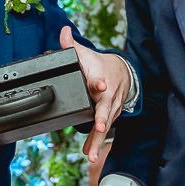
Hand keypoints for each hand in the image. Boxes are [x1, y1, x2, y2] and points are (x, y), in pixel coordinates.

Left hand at [63, 25, 130, 167]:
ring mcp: (110, 108)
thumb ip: (71, 46)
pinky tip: (88, 153)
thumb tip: (62, 32)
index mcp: (100, 78)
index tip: (100, 86)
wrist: (122, 73)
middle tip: (99, 126)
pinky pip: (103, 131)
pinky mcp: (109, 117)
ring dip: (98, 139)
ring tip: (90, 153)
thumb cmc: (99, 65)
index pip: (99, 81)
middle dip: (102, 118)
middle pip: (105, 108)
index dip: (99, 84)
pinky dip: (96, 142)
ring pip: (105, 125)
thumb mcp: (86, 54)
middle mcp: (107, 95)